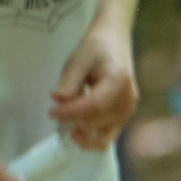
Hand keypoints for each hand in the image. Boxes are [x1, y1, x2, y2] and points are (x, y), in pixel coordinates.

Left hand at [49, 19, 137, 150]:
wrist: (113, 43)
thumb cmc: (95, 49)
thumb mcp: (78, 60)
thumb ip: (69, 81)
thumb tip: (57, 100)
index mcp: (118, 80)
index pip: (94, 105)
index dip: (71, 112)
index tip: (52, 112)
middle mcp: (127, 100)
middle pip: (97, 122)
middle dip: (74, 120)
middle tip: (58, 109)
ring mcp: (127, 112)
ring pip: (102, 136)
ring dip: (82, 132)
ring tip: (67, 118)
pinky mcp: (123, 119)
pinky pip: (106, 138)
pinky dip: (90, 136)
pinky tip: (77, 126)